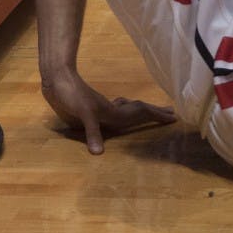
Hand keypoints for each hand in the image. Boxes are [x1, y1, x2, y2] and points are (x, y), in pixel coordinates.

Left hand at [41, 70, 175, 154]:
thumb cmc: (70, 95)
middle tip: (172, 114)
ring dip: (142, 111)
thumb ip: (92, 132)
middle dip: (156, 113)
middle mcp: (112, 109)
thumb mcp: (81, 114)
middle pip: (140, 110)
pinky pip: (117, 109)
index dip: (157, 115)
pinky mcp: (93, 106)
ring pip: (129, 109)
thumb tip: (99, 154)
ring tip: (152, 113)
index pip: (142, 112)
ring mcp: (103, 107)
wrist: (58, 78)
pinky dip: (125, 109)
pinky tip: (119, 111)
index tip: (174, 117)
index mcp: (113, 112)